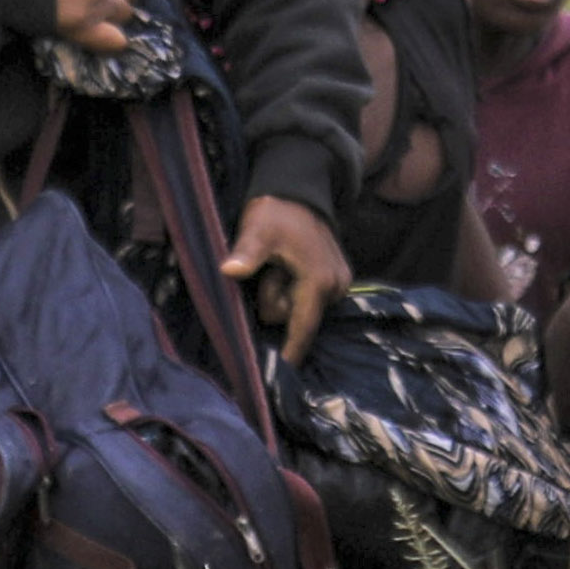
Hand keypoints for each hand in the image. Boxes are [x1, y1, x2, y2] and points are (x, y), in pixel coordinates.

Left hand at [224, 194, 350, 360]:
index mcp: (319, 280)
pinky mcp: (337, 280)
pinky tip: (286, 271)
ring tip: (279, 265)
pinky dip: (293, 291)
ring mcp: (339, 283)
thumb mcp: (257, 230)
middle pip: (297, 319)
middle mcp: (336, 286)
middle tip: (271, 270)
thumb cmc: (276, 212)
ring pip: (301, 309)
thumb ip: (246, 253)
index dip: (291, 353)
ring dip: (283, 293)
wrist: (298, 191)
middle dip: (276, 300)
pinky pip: (308, 300)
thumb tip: (229, 270)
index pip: (302, 328)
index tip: (282, 377)